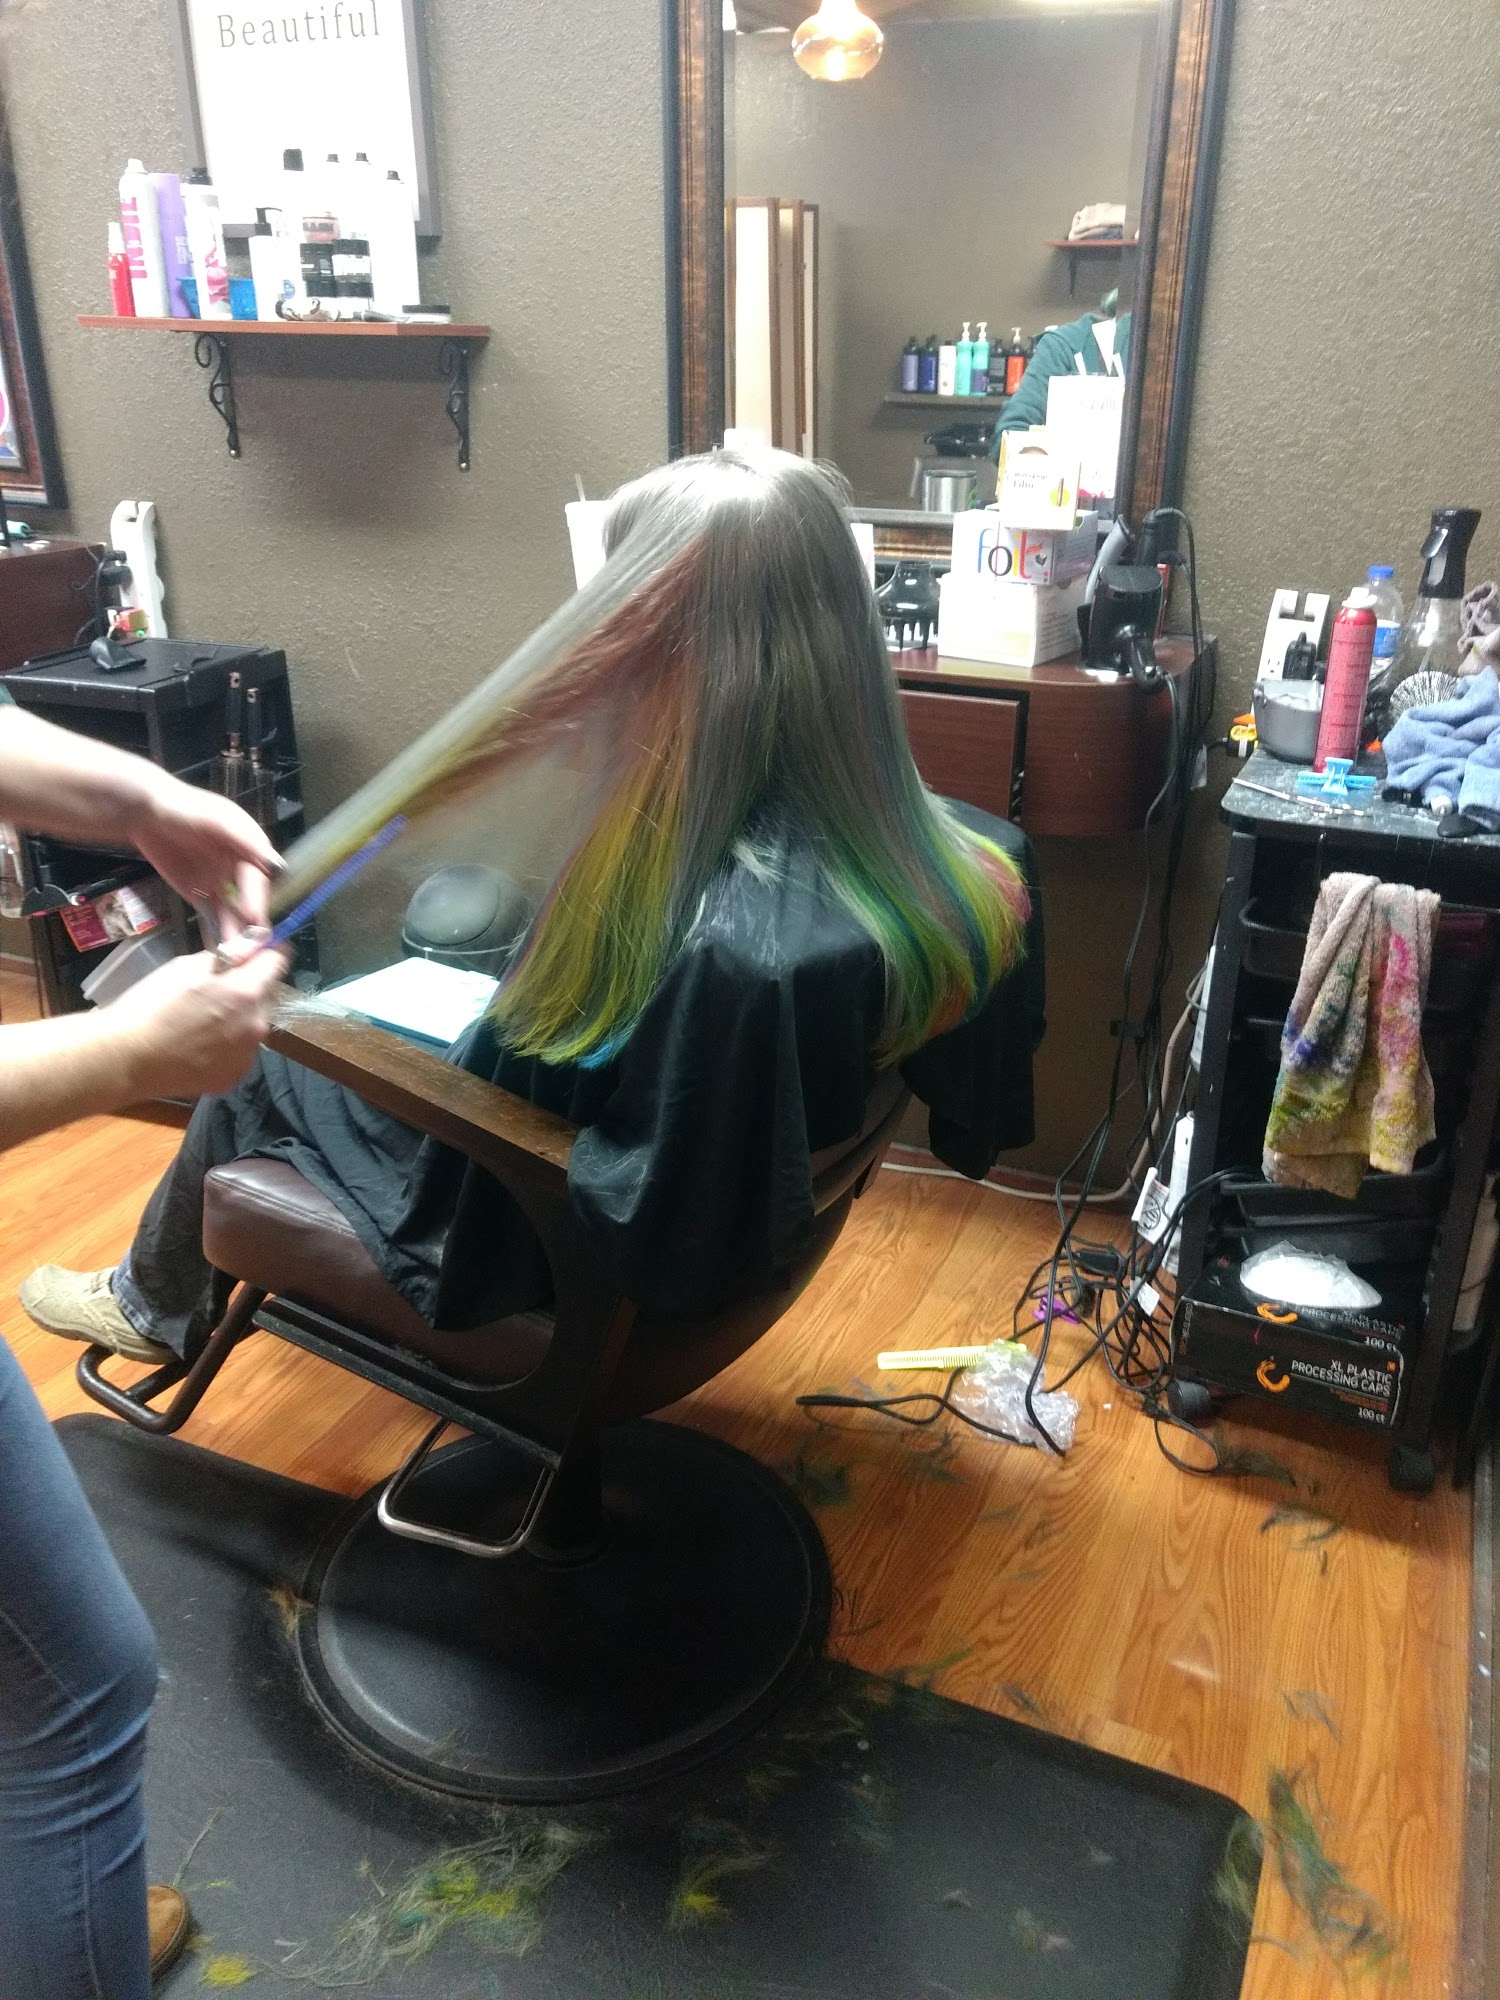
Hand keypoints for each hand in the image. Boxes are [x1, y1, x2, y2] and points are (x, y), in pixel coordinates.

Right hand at [107, 945, 287, 1099]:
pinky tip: (201, 1044)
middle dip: (251, 987)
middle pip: (268, 996)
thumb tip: (250, 947)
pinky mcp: (233, 1078)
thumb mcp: (186, 967)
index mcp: (247, 994)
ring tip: (206, 1019)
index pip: (278, 962)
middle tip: (219, 987)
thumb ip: (228, 956)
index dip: (268, 951)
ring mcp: (247, 1057)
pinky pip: (241, 1052)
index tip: (256, 949)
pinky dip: (230, 1045)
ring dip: (241, 1017)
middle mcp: (257, 1027)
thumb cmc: (152, 1005)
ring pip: (255, 1026)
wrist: (126, 1058)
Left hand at [129, 773, 280, 938]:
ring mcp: (220, 882)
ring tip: (236, 952)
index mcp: (250, 847)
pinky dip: (218, 931)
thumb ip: (245, 838)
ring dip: (236, 931)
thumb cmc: (186, 809)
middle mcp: (239, 867)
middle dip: (251, 920)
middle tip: (250, 942)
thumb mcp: (218, 818)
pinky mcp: (200, 894)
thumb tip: (274, 864)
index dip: (258, 897)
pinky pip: (212, 915)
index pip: (259, 876)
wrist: (146, 813)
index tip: (255, 917)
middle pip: (250, 897)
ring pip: (232, 911)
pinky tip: (222, 947)